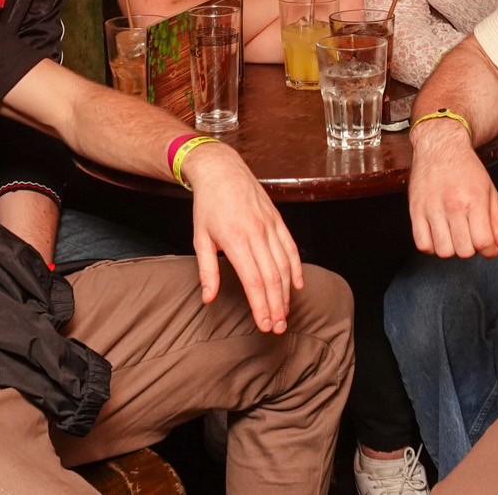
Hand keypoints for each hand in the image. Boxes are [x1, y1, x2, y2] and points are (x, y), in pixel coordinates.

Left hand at [185, 142, 303, 333]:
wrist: (222, 170)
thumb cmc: (208, 205)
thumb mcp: (200, 237)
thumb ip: (206, 270)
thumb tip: (208, 298)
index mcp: (236, 240)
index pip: (254, 281)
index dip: (261, 306)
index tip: (264, 324)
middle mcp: (257, 233)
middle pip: (273, 277)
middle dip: (277, 306)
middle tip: (277, 327)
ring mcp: (270, 226)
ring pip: (285, 265)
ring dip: (287, 292)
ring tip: (285, 313)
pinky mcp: (278, 220)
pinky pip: (292, 248)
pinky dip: (297, 269)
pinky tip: (297, 286)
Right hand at [407, 119, 497, 258]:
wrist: (440, 146)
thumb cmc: (467, 169)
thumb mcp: (489, 191)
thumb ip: (497, 222)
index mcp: (474, 200)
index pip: (484, 242)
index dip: (489, 250)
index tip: (488, 246)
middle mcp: (453, 205)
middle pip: (464, 251)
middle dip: (471, 249)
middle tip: (470, 236)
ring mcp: (432, 208)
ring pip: (443, 251)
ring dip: (451, 249)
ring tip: (453, 235)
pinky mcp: (415, 210)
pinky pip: (422, 244)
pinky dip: (431, 246)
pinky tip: (438, 235)